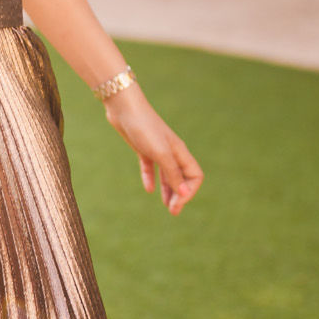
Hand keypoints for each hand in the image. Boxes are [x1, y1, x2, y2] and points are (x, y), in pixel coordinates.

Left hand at [105, 85, 202, 215]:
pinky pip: (150, 167)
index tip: (177, 203)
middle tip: (172, 211)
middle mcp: (171, 152)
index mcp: (180, 152)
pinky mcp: (142, 148)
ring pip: (167, 174)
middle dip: (179, 195)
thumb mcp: (160, 153)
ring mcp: (157, 150)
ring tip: (166, 206)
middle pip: (182, 177)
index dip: (189, 191)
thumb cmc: (144, 128)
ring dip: (169, 190)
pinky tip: (148, 189)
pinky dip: (151, 179)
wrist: (123, 108)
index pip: (195, 176)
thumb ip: (172, 172)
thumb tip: (184, 193)